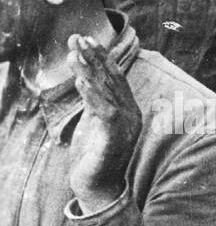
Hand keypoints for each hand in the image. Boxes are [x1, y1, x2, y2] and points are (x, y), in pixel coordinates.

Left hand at [68, 34, 141, 214]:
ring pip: (107, 92)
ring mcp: (125, 127)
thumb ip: (96, 102)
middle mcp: (132, 115)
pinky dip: (92, 95)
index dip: (101, 57)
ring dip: (89, 70)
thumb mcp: (96, 123)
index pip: (116, 78)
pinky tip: (81, 80)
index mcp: (130, 110)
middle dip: (95, 57)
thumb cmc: (96, 156)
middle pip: (112, 80)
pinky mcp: (115, 138)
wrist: (101, 188)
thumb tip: (88, 79)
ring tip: (75, 52)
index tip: (86, 39)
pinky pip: (104, 112)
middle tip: (78, 37)